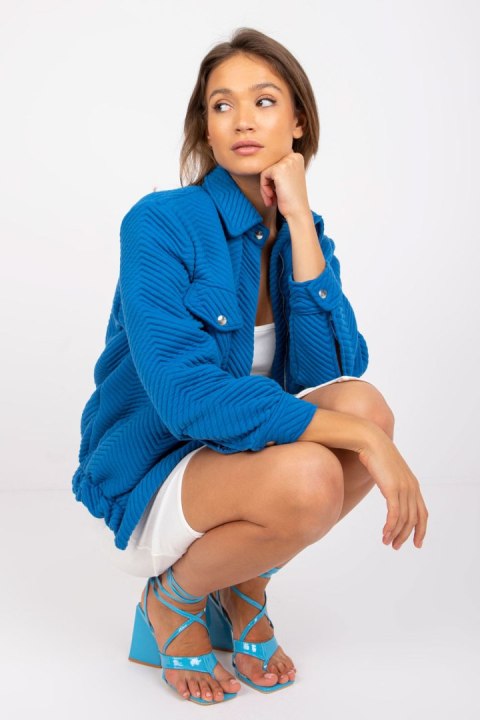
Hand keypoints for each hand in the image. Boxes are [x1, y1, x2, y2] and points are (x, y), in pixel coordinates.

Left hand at [259, 151, 310, 218]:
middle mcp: (294, 156)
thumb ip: (279, 169)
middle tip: (273, 198)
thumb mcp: (288, 179)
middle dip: (268, 184)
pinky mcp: (278, 169)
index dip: (273, 180)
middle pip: (270, 167)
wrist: (298, 211)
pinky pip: (263, 176)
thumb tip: (263, 162)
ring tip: (271, 199)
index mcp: (297, 157)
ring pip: (265, 171)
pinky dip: (264, 188)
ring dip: (265, 188)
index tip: (277, 193)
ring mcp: (287, 162)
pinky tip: (272, 197)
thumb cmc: (292, 199)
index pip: (276, 164)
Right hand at [357, 428, 428, 549]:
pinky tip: (384, 534)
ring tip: (387, 542)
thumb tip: (388, 494)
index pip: (422, 513)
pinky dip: (390, 527)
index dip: (421, 530)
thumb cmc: (376, 455)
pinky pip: (394, 514)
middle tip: (396, 546)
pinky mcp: (393, 489)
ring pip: (404, 519)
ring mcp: (403, 488)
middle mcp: (412, 488)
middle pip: (414, 519)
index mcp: (413, 485)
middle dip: (406, 535)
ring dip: (395, 533)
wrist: (371, 442)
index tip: (416, 543)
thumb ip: (392, 484)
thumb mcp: (388, 473)